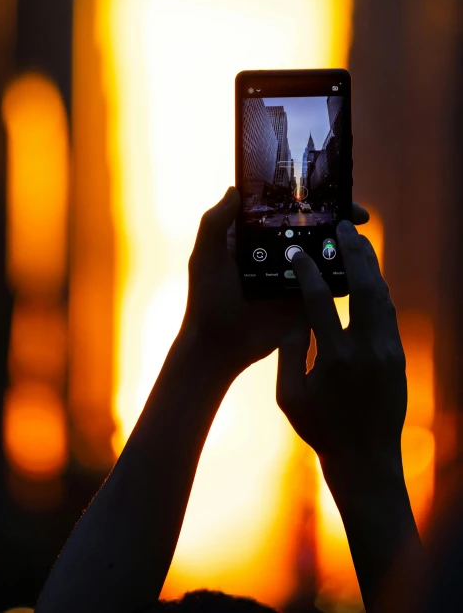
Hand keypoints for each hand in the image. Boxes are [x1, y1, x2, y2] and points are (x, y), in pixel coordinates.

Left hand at [183, 188, 369, 376]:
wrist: (218, 347)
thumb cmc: (206, 299)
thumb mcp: (206, 257)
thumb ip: (215, 224)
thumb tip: (234, 190)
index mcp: (252, 236)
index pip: (282, 210)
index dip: (304, 198)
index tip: (328, 189)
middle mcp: (275, 251)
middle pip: (309, 228)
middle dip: (334, 218)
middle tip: (357, 215)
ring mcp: (292, 275)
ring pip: (322, 253)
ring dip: (343, 245)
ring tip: (361, 237)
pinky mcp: (304, 298)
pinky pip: (327, 283)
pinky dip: (343, 274)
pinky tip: (361, 266)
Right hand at [276, 220, 406, 468]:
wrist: (366, 460)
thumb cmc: (320, 430)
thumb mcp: (289, 395)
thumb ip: (290, 351)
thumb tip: (296, 315)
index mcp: (335, 358)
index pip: (319, 301)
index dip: (307, 271)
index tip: (297, 251)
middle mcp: (368, 349)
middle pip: (364, 287)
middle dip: (352, 253)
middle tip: (342, 227)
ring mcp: (389, 352)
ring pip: (383, 296)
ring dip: (370, 266)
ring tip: (357, 243)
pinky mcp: (399, 356)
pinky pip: (389, 313)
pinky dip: (377, 290)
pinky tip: (367, 278)